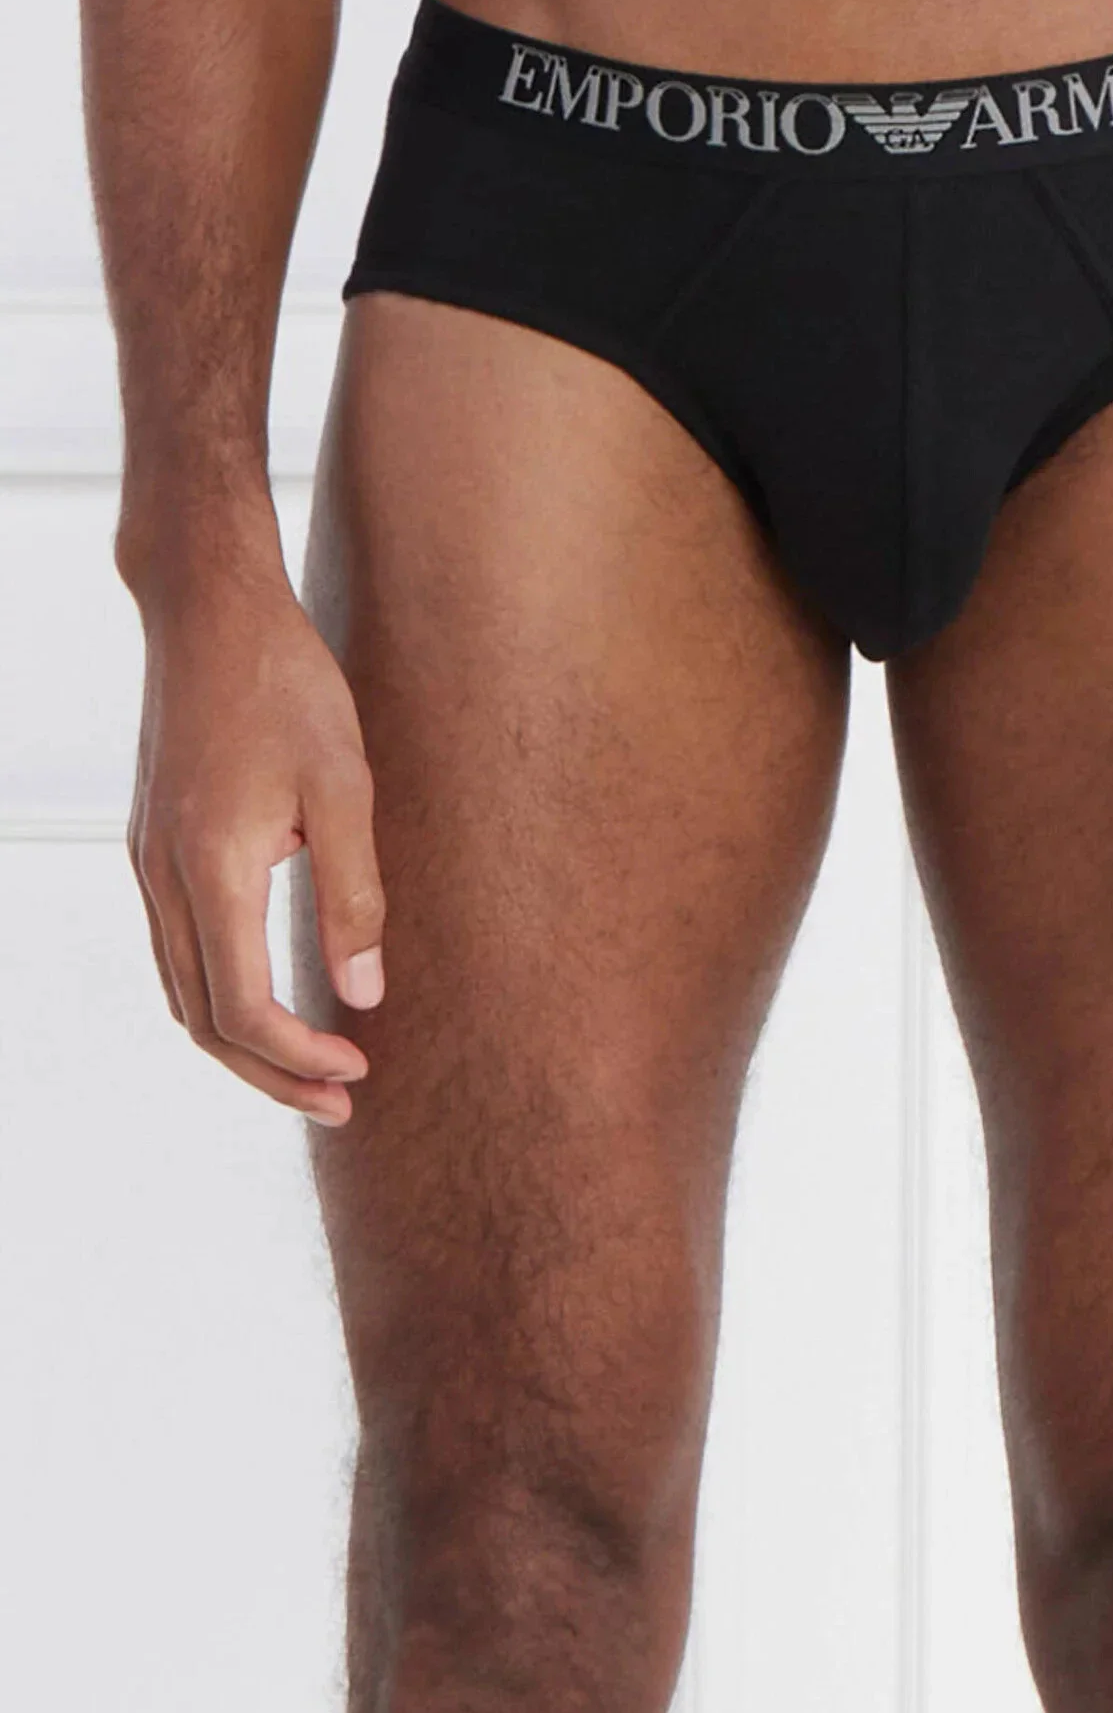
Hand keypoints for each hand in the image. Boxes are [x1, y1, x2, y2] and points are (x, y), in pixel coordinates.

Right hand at [127, 554, 384, 1124]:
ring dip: (243, 1043)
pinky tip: (270, 999)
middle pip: (202, 1021)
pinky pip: (177, 951)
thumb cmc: (288, 686)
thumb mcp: (347, 788)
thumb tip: (366, 996)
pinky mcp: (152, 845)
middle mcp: (163, 877)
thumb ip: (355, 897)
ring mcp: (147, 862)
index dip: (299, 1056)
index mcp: (211, 869)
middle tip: (341, 1101)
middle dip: (271, 1073)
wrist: (209, 611)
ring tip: (312, 1066)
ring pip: (182, 992)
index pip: (241, 1010)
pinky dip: (219, 996)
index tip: (361, 1070)